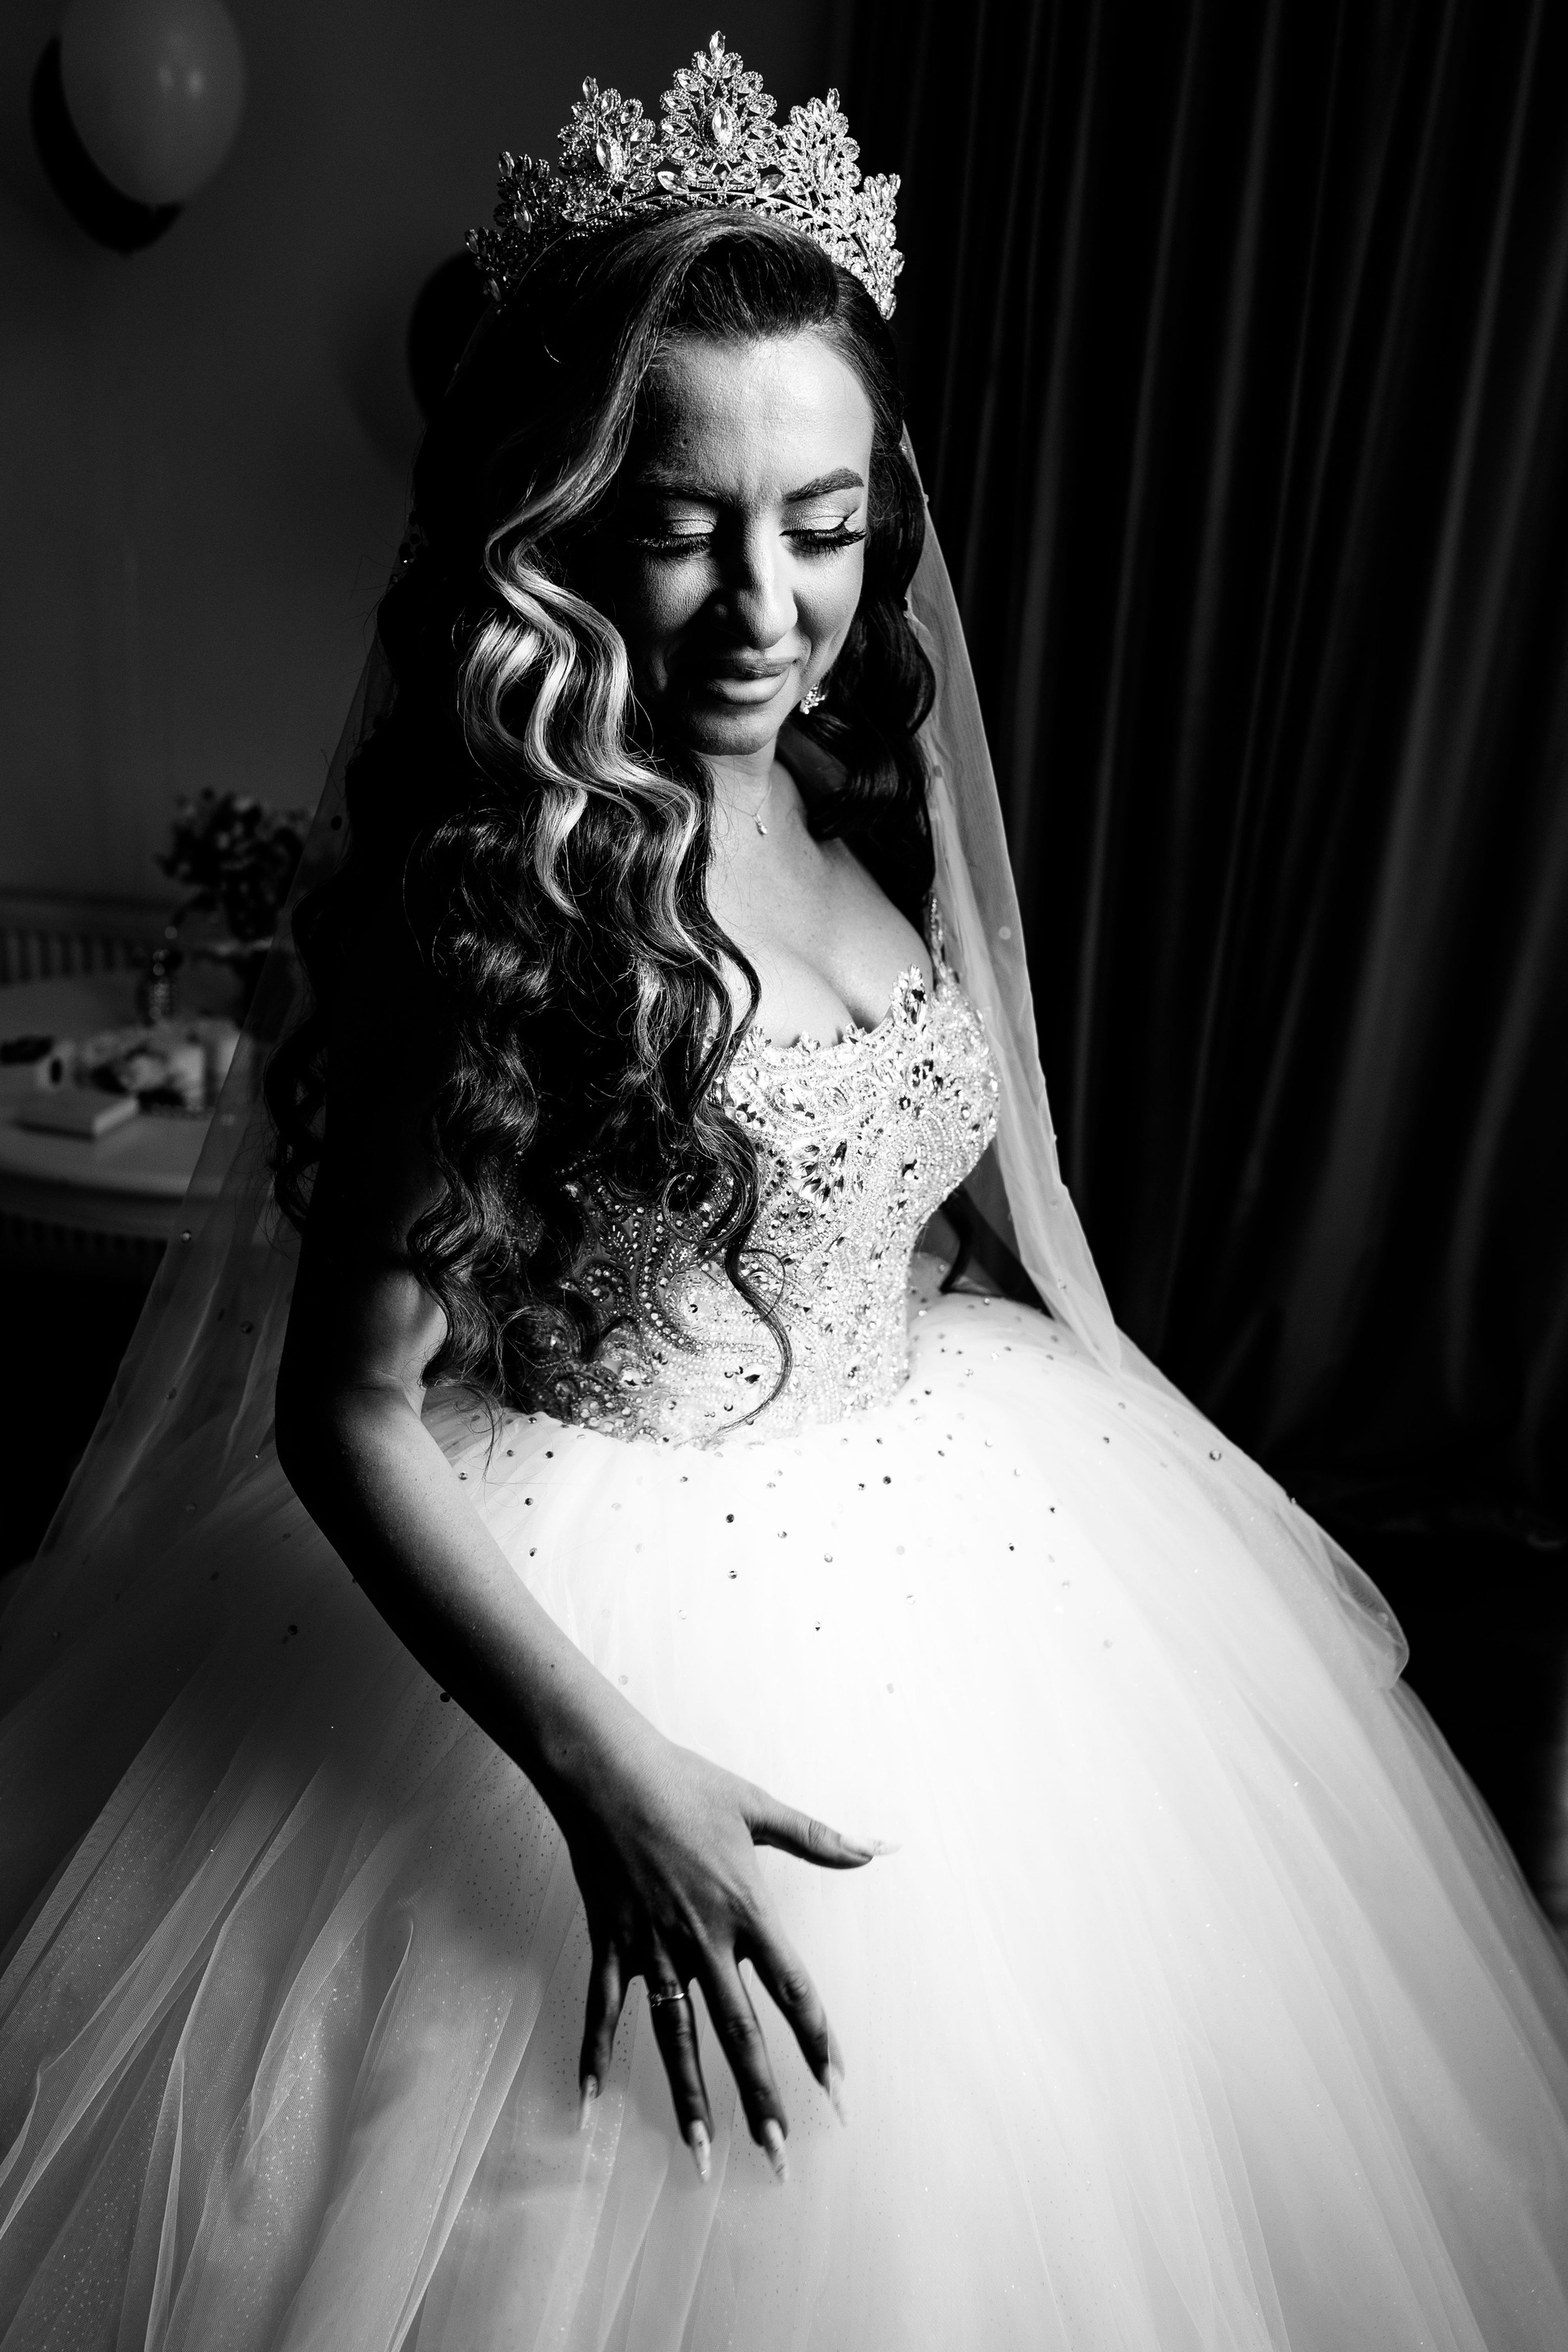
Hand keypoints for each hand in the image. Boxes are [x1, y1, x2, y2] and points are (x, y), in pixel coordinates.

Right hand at [554, 1719, 878, 2180]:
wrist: (607, 1768)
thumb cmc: (686, 1783)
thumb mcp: (758, 1806)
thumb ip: (821, 1837)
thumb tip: (882, 1845)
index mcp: (746, 1908)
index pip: (794, 1991)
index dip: (819, 2044)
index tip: (838, 2092)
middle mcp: (702, 1939)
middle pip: (738, 2033)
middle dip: (761, 2098)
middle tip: (778, 2156)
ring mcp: (652, 1946)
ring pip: (675, 2037)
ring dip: (690, 2097)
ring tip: (703, 2154)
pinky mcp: (611, 1941)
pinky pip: (603, 2008)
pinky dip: (594, 2053)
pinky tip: (589, 2102)